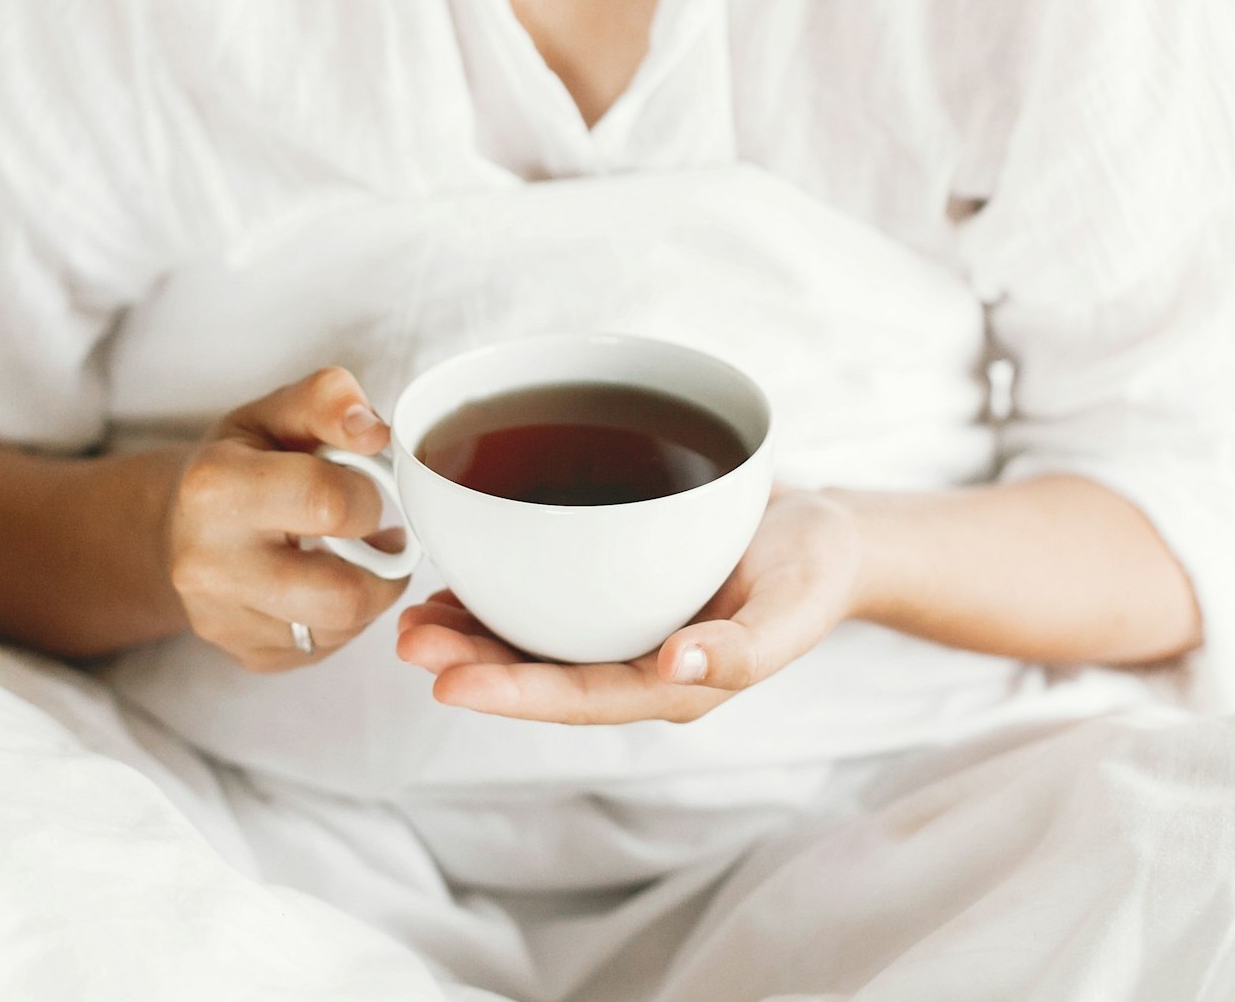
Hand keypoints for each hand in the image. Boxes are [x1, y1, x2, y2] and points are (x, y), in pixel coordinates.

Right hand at [165, 367, 407, 672]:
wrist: (180, 525)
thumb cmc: (241, 462)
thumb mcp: (276, 412)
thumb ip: (328, 400)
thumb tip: (375, 433)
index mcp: (215, 488)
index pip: (329, 504)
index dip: (368, 495)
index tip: (364, 487)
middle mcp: (207, 564)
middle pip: (343, 592)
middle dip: (382, 563)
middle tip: (378, 534)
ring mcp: (222, 620)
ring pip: (342, 627)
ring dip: (371, 591)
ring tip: (358, 555)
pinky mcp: (246, 655)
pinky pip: (326, 648)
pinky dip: (344, 618)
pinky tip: (327, 583)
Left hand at [395, 489, 861, 722]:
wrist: (828, 537)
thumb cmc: (816, 570)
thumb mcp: (796, 604)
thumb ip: (746, 646)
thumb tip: (678, 663)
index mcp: (676, 683)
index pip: (582, 698)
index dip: (514, 695)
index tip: (447, 682)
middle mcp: (638, 665)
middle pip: (541, 675)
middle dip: (471, 662)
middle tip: (407, 638)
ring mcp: (623, 631)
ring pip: (534, 643)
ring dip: (472, 633)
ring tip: (412, 617)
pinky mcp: (616, 590)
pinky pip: (547, 605)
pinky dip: (499, 595)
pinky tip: (458, 579)